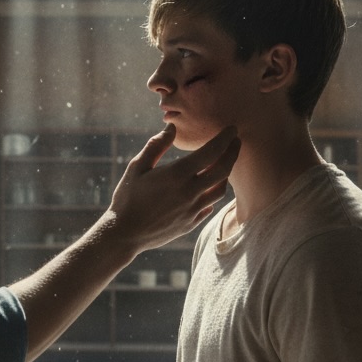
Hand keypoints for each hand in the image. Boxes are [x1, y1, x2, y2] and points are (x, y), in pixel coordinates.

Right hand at [105, 125, 239, 253]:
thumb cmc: (127, 198)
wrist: (124, 234)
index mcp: (177, 174)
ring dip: (225, 174)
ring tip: (223, 163)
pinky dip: (213, 193)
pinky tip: (209, 187)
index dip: (225, 138)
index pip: (211, 151)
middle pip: (223, 170)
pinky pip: (209, 205)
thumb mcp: (137, 167)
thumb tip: (172, 127)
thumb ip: (156, 145)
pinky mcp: (191, 223)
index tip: (232, 129)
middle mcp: (189, 192)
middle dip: (233, 153)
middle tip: (236, 141)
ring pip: (220, 190)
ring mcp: (193, 209)